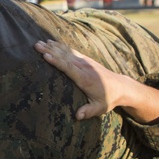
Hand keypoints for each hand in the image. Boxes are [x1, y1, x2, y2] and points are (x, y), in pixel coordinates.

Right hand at [34, 39, 158, 123]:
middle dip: (50, 51)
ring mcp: (85, 62)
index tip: (46, 56)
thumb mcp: (100, 108)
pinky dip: (61, 46)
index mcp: (85, 79)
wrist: (122, 87)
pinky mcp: (85, 59)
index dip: (57, 62)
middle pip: (64, 57)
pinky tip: (52, 42)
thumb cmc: (108, 98)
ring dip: (52, 47)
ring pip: (66, 52)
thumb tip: (77, 116)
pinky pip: (70, 51)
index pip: (69, 68)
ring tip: (40, 42)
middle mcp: (84, 67)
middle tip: (36, 46)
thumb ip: (88, 111)